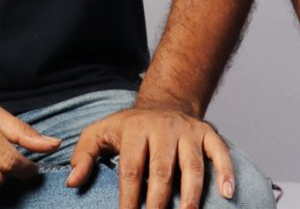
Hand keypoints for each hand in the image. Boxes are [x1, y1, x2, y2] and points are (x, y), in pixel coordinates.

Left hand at [66, 106, 234, 208]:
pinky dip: (226, 172)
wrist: (165, 101)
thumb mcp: (100, 133)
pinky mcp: (207, 133)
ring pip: (192, 166)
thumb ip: (83, 156)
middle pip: (163, 171)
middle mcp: (163, 128)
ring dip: (191, 195)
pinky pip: (220, 152)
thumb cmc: (129, 127)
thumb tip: (72, 182)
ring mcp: (188, 131)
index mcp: (135, 130)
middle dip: (159, 202)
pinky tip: (227, 193)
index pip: (132, 170)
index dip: (129, 199)